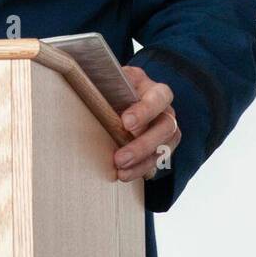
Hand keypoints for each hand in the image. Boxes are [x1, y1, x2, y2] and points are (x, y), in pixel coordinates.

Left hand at [114, 66, 180, 181]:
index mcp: (155, 90)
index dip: (145, 111)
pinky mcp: (163, 148)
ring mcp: (167, 130)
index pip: (159, 98)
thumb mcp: (114, 81)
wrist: (122, 100)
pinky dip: (141, 170)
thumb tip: (88, 86)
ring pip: (164, 148)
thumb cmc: (117, 89)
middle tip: (119, 158)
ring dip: (142, 163)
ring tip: (121, 172)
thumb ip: (108, 84)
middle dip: (142, 145)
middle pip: (166, 127)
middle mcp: (166, 110)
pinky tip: (126, 175)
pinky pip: (158, 162)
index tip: (126, 122)